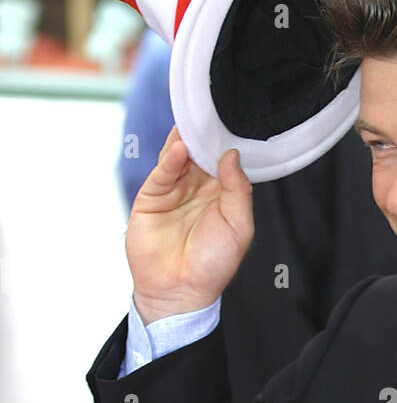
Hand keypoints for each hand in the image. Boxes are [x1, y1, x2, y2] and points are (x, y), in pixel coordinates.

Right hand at [126, 127, 253, 323]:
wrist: (180, 291)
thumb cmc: (213, 265)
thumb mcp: (238, 226)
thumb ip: (238, 190)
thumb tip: (231, 156)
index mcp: (221, 194)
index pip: (223, 159)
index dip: (227, 142)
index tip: (233, 121)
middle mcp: (197, 188)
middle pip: (200, 152)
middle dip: (205, 134)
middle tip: (213, 111)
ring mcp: (173, 191)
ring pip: (179, 156)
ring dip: (186, 139)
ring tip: (195, 121)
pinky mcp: (151, 198)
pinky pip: (162, 173)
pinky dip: (170, 159)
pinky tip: (180, 148)